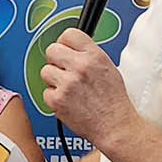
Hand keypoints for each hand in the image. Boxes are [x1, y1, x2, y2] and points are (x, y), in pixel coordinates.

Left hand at [39, 29, 138, 153]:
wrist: (115, 126)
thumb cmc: (114, 101)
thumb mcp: (109, 68)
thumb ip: (89, 56)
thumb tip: (71, 48)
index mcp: (95, 56)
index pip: (69, 34)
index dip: (65, 42)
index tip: (65, 49)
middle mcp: (80, 66)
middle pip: (52, 50)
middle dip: (56, 60)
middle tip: (64, 71)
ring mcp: (68, 83)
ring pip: (45, 71)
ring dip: (54, 79)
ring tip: (68, 89)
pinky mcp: (57, 100)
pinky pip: (46, 92)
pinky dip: (54, 98)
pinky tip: (68, 102)